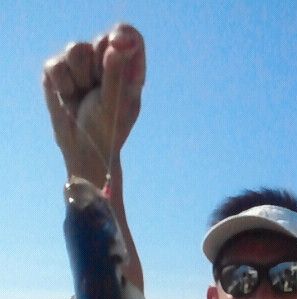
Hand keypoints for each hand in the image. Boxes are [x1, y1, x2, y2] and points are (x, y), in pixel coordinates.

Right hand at [43, 24, 145, 183]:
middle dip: (96, 66)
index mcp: (128, 69)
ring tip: (82, 97)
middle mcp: (105, 62)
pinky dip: (61, 84)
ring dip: (78, 78)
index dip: (121, 37)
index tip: (114, 50)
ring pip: (75, 49)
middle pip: (99, 41)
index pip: (127, 36)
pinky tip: (67, 97)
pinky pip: (55, 64)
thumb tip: (115, 46)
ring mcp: (81, 65)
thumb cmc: (106, 132)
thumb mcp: (114, 106)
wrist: (82, 151)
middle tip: (98, 91)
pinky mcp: (58, 72)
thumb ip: (115, 76)